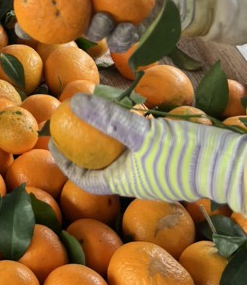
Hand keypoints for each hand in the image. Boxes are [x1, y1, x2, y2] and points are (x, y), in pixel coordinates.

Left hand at [49, 94, 246, 211]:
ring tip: (103, 114)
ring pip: (124, 156)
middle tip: (76, 125)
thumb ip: (109, 119)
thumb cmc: (184, 155)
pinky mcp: (171, 163)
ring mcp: (156, 173)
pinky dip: (135, 134)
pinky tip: (137, 111)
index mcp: (125, 182)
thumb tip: (75, 103)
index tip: (54, 145)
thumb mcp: (142, 132)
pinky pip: (144, 149)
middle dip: (87, 148)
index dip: (66, 165)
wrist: (230, 166)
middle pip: (103, 167)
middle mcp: (138, 181)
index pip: (86, 180)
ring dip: (111, 139)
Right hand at [81, 0, 204, 51]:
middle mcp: (96, 9)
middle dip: (77, 19)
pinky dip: (123, 38)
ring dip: (99, 31)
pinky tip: (130, 29)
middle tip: (91, 10)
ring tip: (109, 21)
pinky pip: (120, 42)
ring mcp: (110, 25)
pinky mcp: (126, 37)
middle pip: (78, 18)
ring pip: (97, 33)